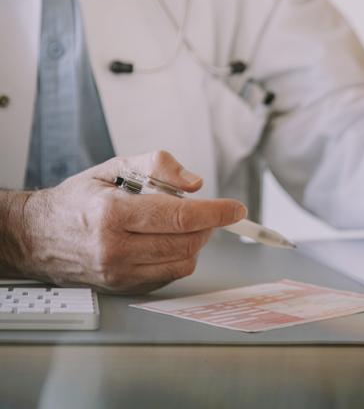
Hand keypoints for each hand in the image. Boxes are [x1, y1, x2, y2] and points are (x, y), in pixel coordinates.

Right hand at [13, 151, 245, 293]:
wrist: (37, 235)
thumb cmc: (79, 199)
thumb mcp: (114, 167)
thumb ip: (158, 165)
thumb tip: (195, 184)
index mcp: (113, 213)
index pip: (180, 216)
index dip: (216, 212)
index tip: (236, 208)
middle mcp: (114, 248)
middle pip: (186, 242)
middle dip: (207, 225)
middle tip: (205, 213)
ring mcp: (118, 273)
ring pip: (182, 262)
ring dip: (195, 242)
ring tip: (182, 226)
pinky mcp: (123, 287)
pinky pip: (169, 275)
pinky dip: (178, 258)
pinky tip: (165, 242)